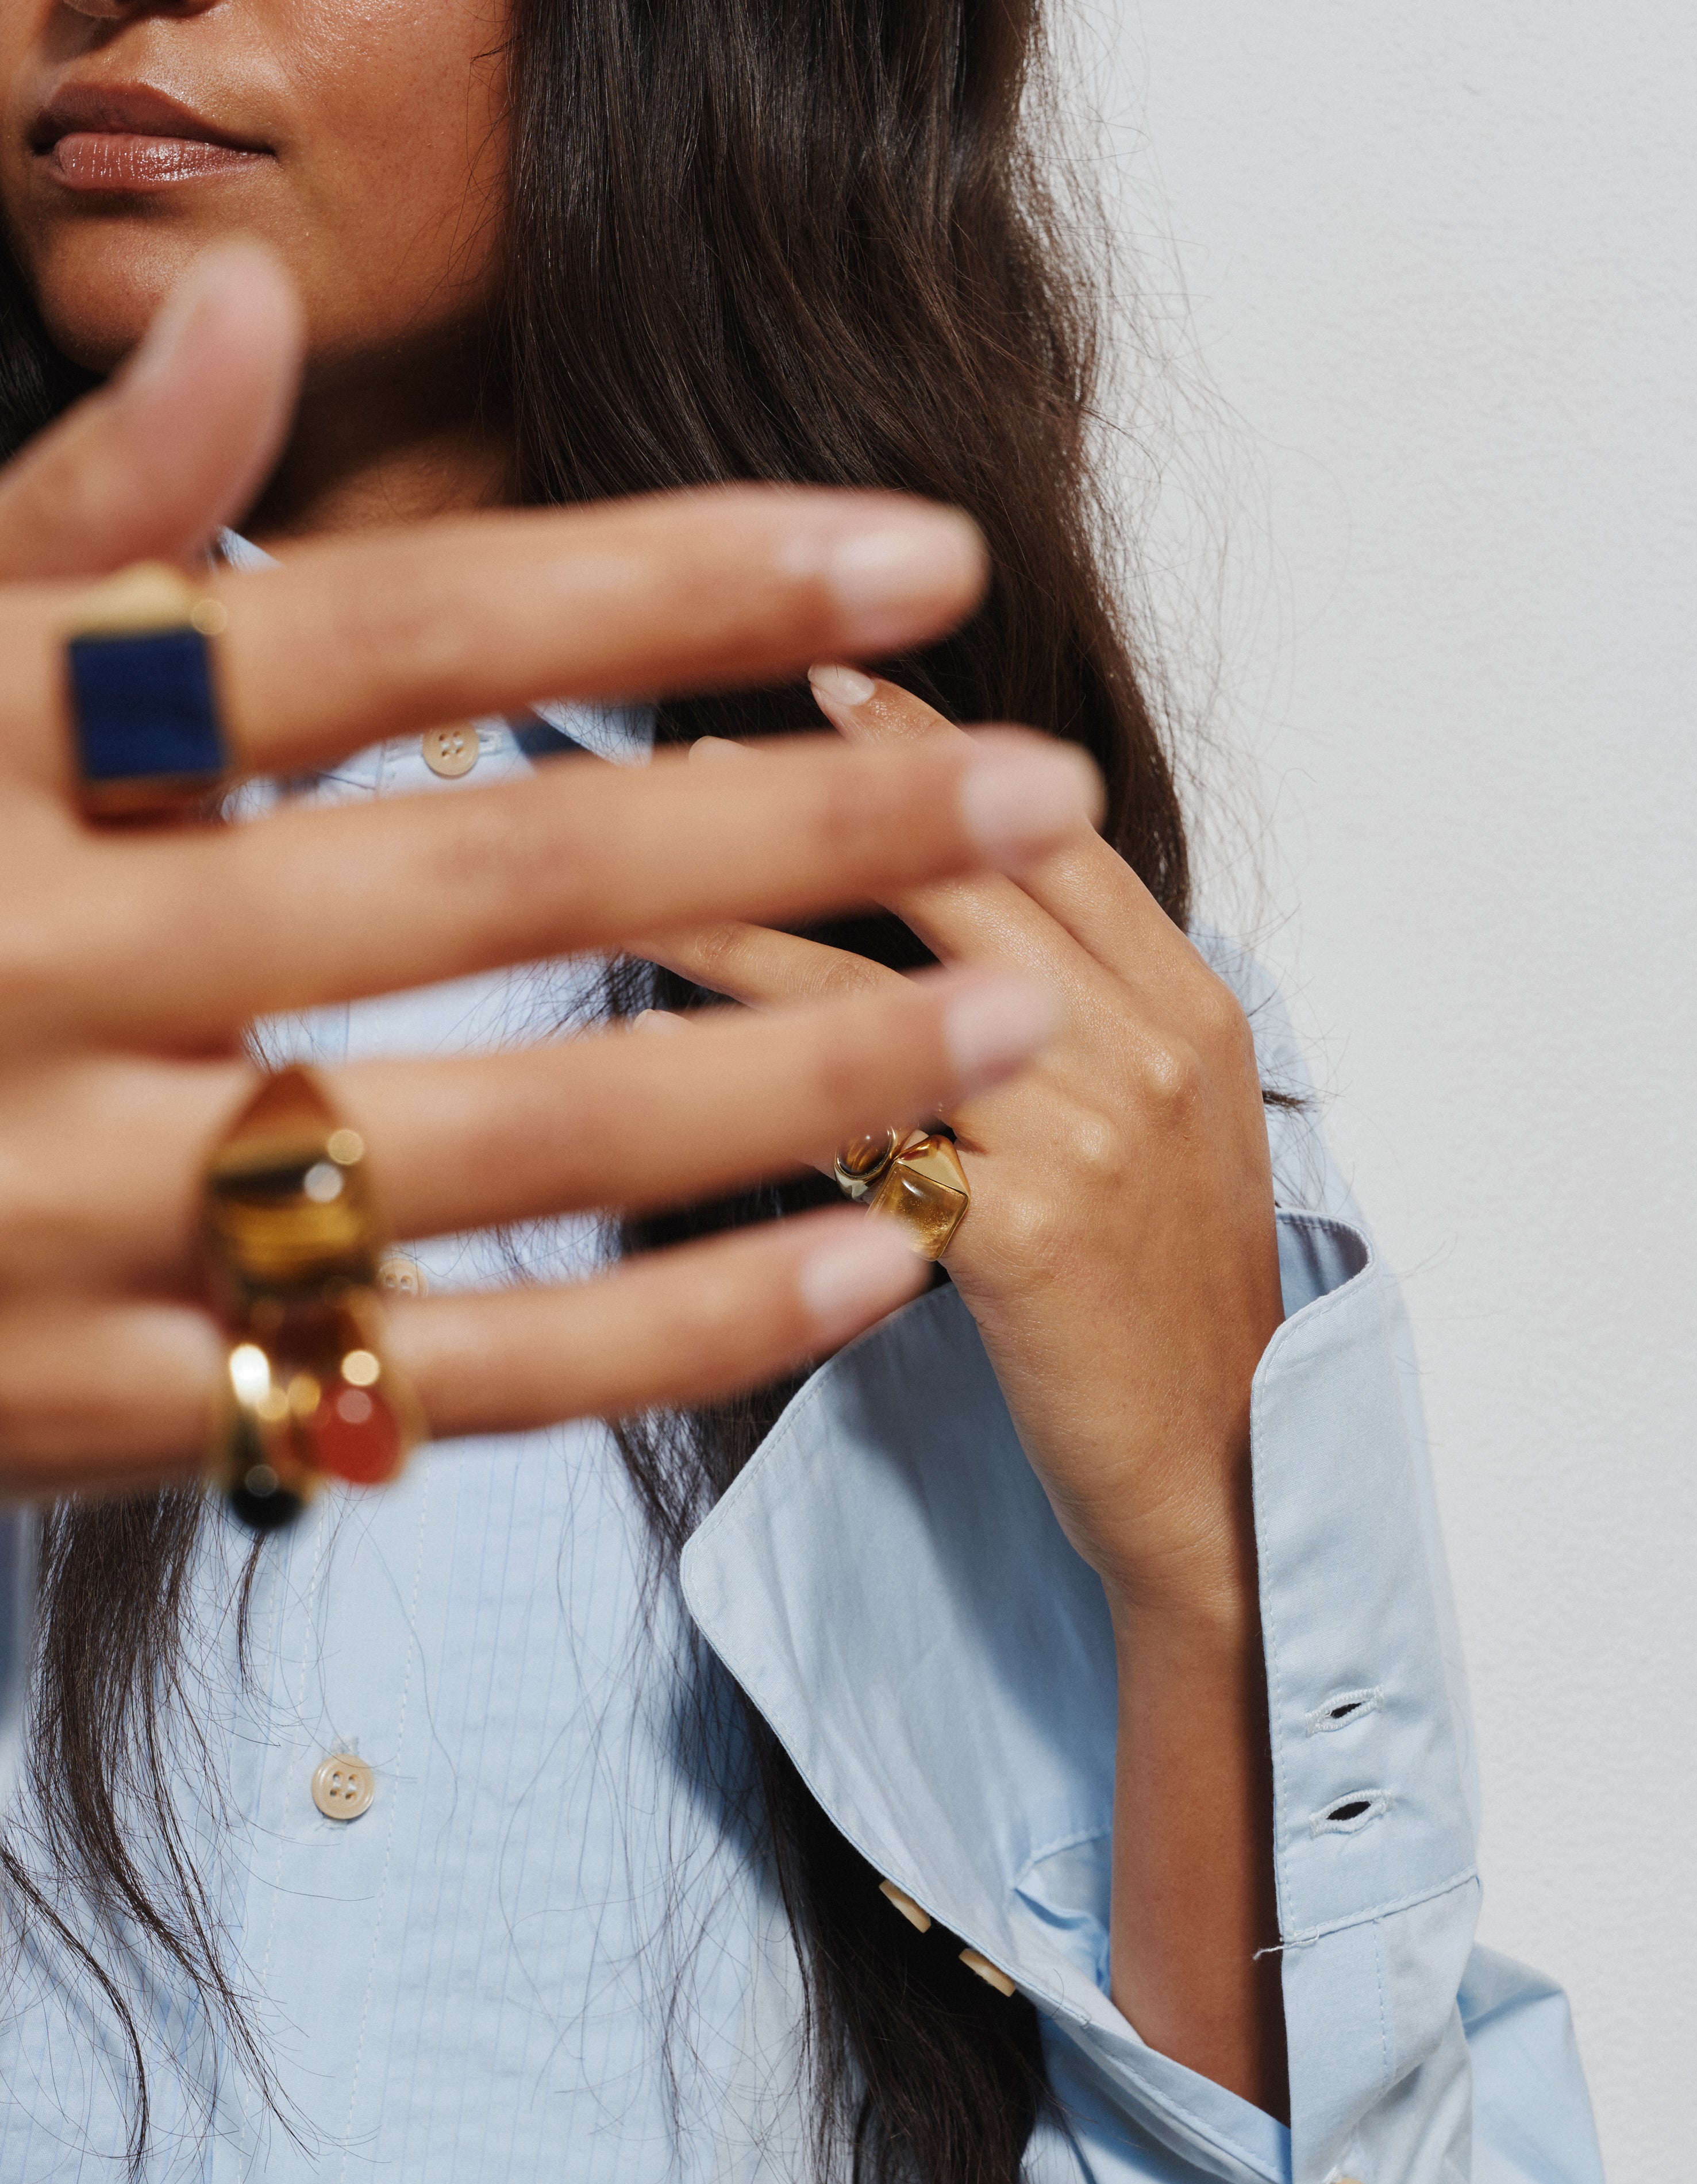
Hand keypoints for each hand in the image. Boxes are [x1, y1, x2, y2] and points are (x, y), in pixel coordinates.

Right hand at [0, 257, 1094, 1500]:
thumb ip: (74, 519)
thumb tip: (235, 299)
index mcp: (19, 753)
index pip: (396, 627)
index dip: (675, 578)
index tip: (912, 558)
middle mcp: (72, 969)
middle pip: (499, 872)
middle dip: (800, 821)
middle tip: (1041, 778)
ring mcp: (97, 1209)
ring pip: (513, 1136)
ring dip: (792, 1071)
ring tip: (1015, 1017)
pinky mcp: (128, 1405)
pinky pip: (452, 1376)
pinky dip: (671, 1330)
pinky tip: (870, 1261)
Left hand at [644, 668, 1283, 1629]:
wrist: (1217, 1478)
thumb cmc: (1165, 1315)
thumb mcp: (1165, 1137)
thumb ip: (1080, 1026)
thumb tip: (956, 937)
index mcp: (1193, 1008)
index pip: (1047, 834)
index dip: (933, 752)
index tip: (831, 683)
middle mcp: (1149, 1048)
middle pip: (962, 875)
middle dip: (817, 798)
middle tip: (683, 745)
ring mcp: (1091, 1135)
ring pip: (882, 992)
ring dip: (737, 923)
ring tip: (624, 880)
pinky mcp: (1022, 1234)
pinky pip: (855, 1129)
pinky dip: (742, 1077)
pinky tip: (650, 1042)